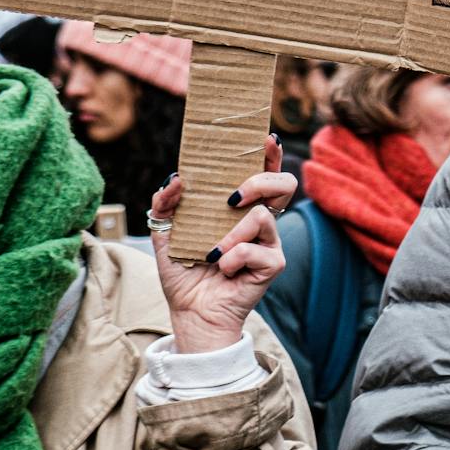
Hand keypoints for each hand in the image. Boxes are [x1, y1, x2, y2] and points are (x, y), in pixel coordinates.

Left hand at [150, 135, 297, 353]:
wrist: (190, 310)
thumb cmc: (184, 271)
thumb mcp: (165, 232)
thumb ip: (165, 203)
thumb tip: (176, 178)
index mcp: (240, 208)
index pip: (264, 173)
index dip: (270, 154)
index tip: (266, 138)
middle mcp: (260, 221)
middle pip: (284, 184)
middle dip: (261, 181)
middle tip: (233, 196)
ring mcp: (270, 242)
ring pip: (264, 216)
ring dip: (232, 233)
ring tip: (213, 252)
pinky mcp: (272, 264)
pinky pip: (255, 249)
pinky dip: (232, 258)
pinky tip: (223, 269)